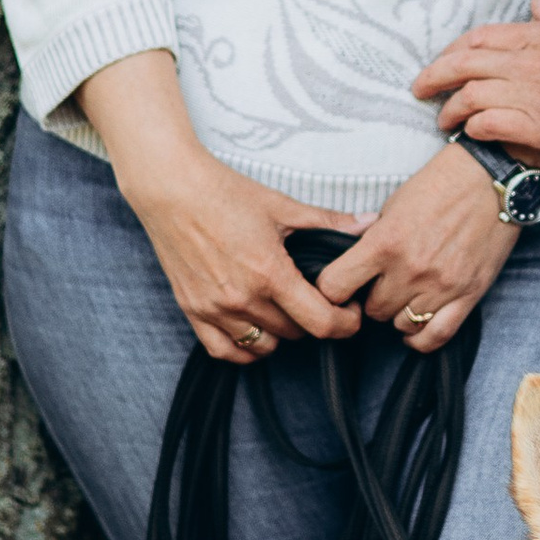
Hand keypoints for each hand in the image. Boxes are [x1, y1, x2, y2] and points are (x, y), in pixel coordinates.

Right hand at [74, 50, 356, 364]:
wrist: (170, 188)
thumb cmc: (224, 192)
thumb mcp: (281, 206)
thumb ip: (327, 221)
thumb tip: (369, 223)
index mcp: (269, 273)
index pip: (320, 322)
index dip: (344, 323)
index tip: (349, 313)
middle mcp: (241, 298)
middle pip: (295, 334)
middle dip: (314, 321)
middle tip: (319, 302)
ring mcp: (215, 308)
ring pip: (263, 346)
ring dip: (281, 334)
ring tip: (286, 311)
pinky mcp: (192, 309)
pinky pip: (224, 351)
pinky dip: (245, 348)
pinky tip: (256, 330)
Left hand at [315, 145, 521, 354]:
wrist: (492, 180)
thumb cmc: (440, 186)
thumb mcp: (393, 206)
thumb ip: (371, 241)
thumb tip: (351, 267)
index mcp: (385, 243)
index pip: (335, 287)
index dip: (332, 291)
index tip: (340, 286)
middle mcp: (411, 269)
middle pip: (372, 311)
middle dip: (372, 298)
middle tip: (382, 282)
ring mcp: (441, 286)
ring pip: (401, 325)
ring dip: (398, 313)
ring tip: (405, 293)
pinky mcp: (468, 296)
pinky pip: (435, 337)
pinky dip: (420, 338)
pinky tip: (415, 326)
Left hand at [411, 0, 539, 157]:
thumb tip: (538, 2)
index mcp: (536, 35)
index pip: (478, 38)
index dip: (452, 51)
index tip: (441, 63)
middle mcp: (526, 62)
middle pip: (463, 65)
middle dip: (433, 77)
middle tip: (419, 90)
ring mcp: (530, 94)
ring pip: (470, 97)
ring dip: (451, 109)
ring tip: (444, 121)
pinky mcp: (539, 125)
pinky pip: (490, 124)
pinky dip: (474, 129)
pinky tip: (470, 134)